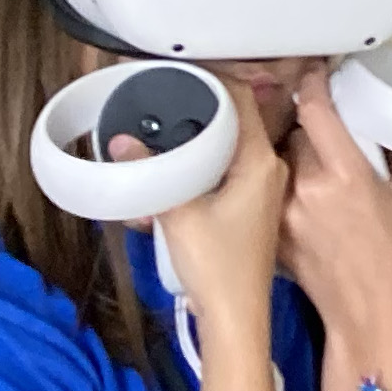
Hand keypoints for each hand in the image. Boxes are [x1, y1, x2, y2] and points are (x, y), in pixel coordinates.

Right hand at [143, 81, 287, 329]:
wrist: (235, 317)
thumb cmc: (219, 269)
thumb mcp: (177, 214)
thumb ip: (150, 171)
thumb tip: (122, 142)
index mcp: (261, 163)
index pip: (244, 101)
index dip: (215, 81)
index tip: (184, 73)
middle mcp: (269, 171)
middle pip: (234, 123)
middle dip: (198, 113)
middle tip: (163, 104)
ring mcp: (262, 190)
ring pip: (226, 151)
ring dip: (194, 146)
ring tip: (158, 143)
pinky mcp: (250, 208)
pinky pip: (223, 174)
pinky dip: (197, 171)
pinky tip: (166, 180)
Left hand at [279, 64, 391, 379]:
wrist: (369, 316)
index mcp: (346, 175)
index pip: (316, 109)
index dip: (313, 82)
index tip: (314, 72)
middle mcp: (307, 189)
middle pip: (292, 131)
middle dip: (305, 123)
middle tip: (321, 123)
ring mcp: (283, 212)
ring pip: (276, 159)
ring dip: (290, 153)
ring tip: (312, 161)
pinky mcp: (272, 232)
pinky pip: (269, 191)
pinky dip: (280, 185)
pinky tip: (299, 194)